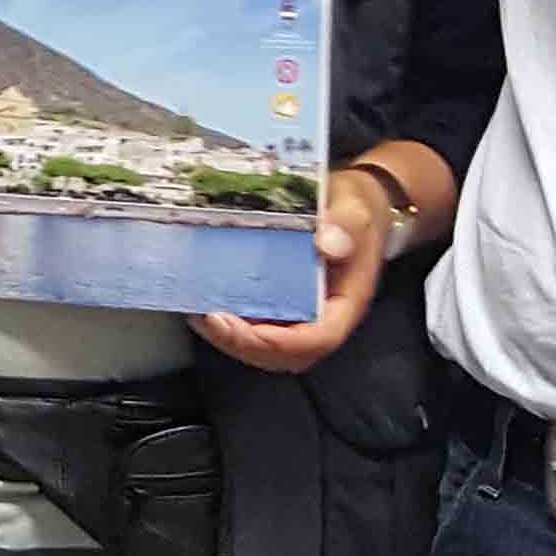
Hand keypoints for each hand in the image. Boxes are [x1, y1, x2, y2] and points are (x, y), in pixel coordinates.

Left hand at [197, 170, 394, 372]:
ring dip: (232, 339)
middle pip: (286, 353)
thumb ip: (344, 226)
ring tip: (198, 313)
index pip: (318, 339)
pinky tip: (204, 304)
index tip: (235, 327)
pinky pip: (258, 326)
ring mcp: (302, 312)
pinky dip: (231, 324)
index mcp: (346, 302)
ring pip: (269, 347)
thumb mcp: (355, 210)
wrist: (354, 202)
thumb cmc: (356, 209)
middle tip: (206, 319)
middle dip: (244, 344)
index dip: (276, 342)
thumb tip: (326, 244)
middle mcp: (323, 315)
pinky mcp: (282, 303)